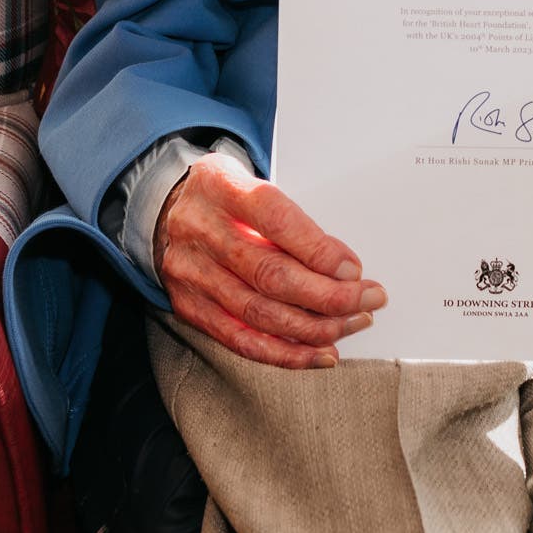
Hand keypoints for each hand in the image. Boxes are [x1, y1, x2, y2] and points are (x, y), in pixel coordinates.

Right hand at [154, 152, 384, 368]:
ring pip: (260, 313)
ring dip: (316, 326)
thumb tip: (342, 264)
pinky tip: (320, 352)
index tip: (353, 268)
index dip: (316, 248)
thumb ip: (289, 214)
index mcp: (219, 186)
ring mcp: (192, 273)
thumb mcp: (249, 179)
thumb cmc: (224, 196)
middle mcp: (200, 230)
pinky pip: (242, 340)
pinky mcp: (190, 307)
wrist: (162, 212)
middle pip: (270, 274)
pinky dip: (286, 353)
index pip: (273, 218)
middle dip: (329, 295)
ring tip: (354, 323)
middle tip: (369, 298)